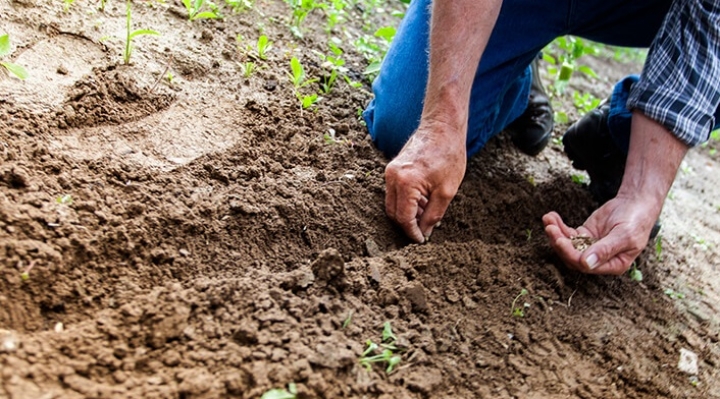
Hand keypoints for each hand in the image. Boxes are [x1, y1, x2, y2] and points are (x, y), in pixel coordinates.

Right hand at [384, 121, 465, 242]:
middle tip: (424, 231)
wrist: (442, 127)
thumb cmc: (448, 155)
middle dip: (408, 224)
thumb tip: (424, 232)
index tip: (421, 241)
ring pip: (393, 203)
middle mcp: (392, 177)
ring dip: (408, 213)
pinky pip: (395, 192)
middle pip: (393, 213)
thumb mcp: (447, 191)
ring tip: (428, 214)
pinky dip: (406, 201)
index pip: (403, 218)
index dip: (412, 232)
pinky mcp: (393, 168)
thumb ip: (433, 215)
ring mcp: (390, 172)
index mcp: (405, 183)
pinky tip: (424, 201)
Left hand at [542, 194, 659, 274]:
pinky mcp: (585, 235)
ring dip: (555, 233)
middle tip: (550, 228)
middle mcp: (599, 259)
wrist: (636, 203)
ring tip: (548, 219)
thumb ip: (605, 250)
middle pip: (572, 257)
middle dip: (559, 243)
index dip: (571, 254)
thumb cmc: (636, 221)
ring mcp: (590, 247)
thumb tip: (586, 264)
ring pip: (567, 245)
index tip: (560, 240)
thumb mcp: (624, 235)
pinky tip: (551, 216)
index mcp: (613, 265)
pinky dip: (558, 226)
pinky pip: (568, 234)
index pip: (586, 266)